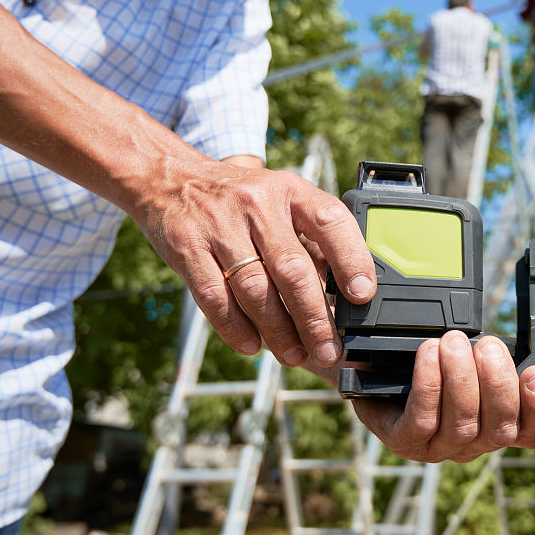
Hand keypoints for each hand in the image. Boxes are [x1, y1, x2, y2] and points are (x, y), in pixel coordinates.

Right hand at [134, 157, 375, 369]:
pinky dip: (235, 327)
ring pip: (254, 288)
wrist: (171, 179)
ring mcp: (219, 224)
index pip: (331, 222)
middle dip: (314, 317)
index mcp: (291, 191)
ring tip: (294, 355)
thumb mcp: (283, 201)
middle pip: (291, 268)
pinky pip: (215, 296)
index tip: (362, 296)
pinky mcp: (187, 246)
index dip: (351, 259)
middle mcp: (258, 204)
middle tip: (329, 349)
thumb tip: (347, 295)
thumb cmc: (242, 201)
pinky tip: (252, 345)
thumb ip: (312, 240)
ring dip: (277, 330)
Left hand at [352, 331, 534, 462]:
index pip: (533, 431)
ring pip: (463, 424)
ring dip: (461, 379)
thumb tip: (524, 345)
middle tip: (488, 346)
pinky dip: (429, 384)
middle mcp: (474, 443)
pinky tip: (429, 355)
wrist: (380, 371)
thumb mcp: (474, 359)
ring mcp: (439, 447)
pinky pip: (423, 419)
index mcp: (499, 425)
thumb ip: (499, 360)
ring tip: (454, 343)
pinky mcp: (406, 442)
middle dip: (498, 383)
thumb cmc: (436, 364)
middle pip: (500, 428)